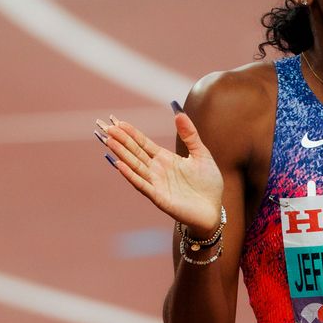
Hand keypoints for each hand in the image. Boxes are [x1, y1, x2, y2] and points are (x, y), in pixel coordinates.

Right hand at [96, 107, 223, 232]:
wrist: (214, 210)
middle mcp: (157, 170)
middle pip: (135, 152)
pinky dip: (130, 175)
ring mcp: (156, 184)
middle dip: (122, 140)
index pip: (144, 143)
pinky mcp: (159, 197)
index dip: (132, 133)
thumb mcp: (201, 154)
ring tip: (109, 141)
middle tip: (108, 128)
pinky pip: (142, 185)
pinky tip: (120, 165)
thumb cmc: (208, 184)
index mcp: (165, 159)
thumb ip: (190, 135)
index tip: (119, 122)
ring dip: (122, 154)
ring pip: (135, 166)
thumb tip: (179, 113)